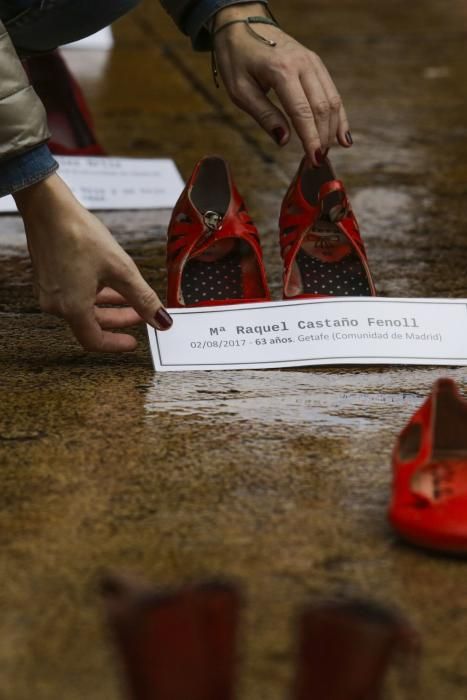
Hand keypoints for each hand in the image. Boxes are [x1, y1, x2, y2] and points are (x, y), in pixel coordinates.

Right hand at [14, 174, 171, 351]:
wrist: (48, 206)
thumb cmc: (79, 235)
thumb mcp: (121, 269)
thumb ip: (143, 298)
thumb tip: (162, 321)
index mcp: (72, 307)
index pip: (94, 340)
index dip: (116, 344)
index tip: (134, 342)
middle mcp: (56, 304)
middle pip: (90, 324)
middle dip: (119, 319)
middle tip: (141, 315)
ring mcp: (49, 291)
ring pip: (83, 308)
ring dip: (108, 305)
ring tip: (130, 296)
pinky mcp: (47, 277)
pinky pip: (73, 295)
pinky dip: (94, 294)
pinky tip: (109, 282)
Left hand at [212, 3, 351, 165]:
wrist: (242, 23)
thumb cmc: (236, 58)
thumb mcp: (240, 90)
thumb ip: (263, 115)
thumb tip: (285, 140)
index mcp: (281, 70)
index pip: (302, 112)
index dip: (310, 139)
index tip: (314, 160)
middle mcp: (303, 64)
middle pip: (322, 107)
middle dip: (322, 137)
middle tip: (317, 162)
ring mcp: (313, 62)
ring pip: (332, 100)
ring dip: (332, 129)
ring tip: (327, 152)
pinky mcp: (316, 64)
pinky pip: (332, 91)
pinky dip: (338, 115)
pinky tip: (343, 136)